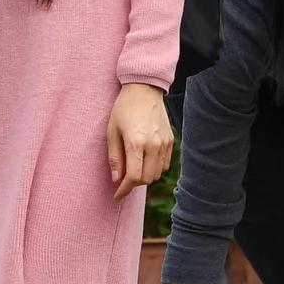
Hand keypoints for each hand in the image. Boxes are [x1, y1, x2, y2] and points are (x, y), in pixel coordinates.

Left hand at [107, 82, 172, 200]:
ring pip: (157, 174)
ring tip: (133, 168)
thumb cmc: (123, 108)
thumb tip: (116, 179)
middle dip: (134, 183)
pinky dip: (155, 168)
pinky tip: (145, 160)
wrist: (143, 89)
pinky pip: (165, 164)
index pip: (134, 177)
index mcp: (136, 142)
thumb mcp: (112, 130)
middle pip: (147, 179)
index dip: (125, 189)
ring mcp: (164, 143)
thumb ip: (114, 156)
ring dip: (145, 176)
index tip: (117, 195)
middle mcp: (153, 145)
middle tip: (124, 180)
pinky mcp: (171, 141)